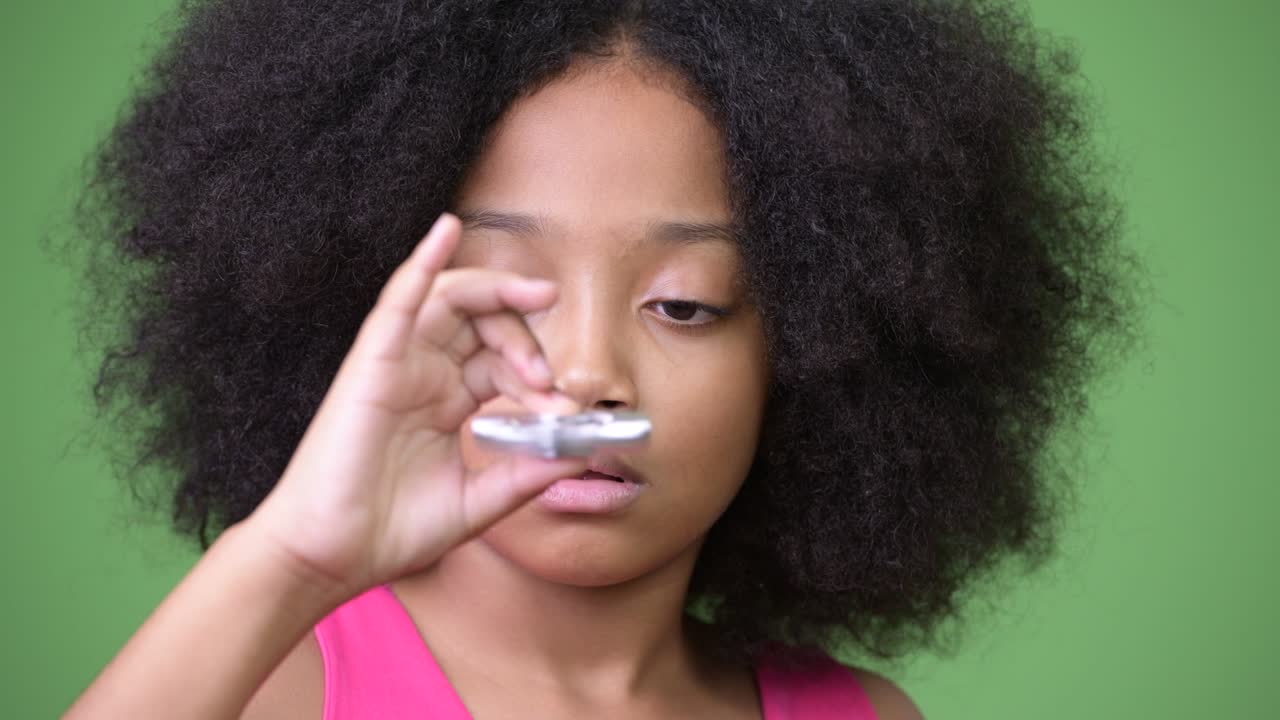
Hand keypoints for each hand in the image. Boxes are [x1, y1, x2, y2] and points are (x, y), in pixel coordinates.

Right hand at [246, 212, 586, 600]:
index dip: (540, 379)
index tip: (566, 415)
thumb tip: (584, 449)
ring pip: (452, 299)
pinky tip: (446, 230)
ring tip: (537, 299)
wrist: (333, 557)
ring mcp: (398, 364)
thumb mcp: (482, 501)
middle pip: (485, 323)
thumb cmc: (394, 531)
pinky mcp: (372, 363)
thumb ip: (529, 473)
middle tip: (547, 378)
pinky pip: (398, 298)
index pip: (503, 363)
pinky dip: (423, 261)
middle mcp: (425, 375)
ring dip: (499, 295)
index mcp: (448, 402)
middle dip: (526, 338)